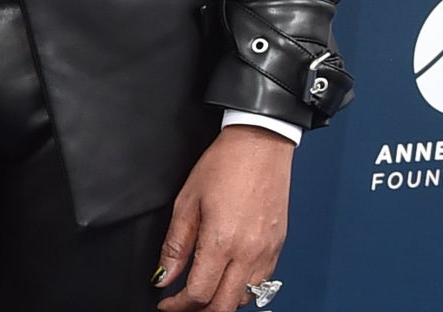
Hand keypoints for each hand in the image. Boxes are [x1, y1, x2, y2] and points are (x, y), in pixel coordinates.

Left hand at [155, 126, 292, 310]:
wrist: (260, 146)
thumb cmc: (223, 166)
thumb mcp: (187, 201)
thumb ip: (176, 244)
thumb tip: (164, 275)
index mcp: (223, 242)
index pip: (200, 293)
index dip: (179, 305)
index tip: (165, 303)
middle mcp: (249, 254)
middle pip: (225, 306)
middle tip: (181, 306)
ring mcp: (268, 254)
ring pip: (245, 299)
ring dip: (222, 303)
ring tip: (202, 295)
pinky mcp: (278, 248)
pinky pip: (261, 284)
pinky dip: (242, 291)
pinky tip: (227, 280)